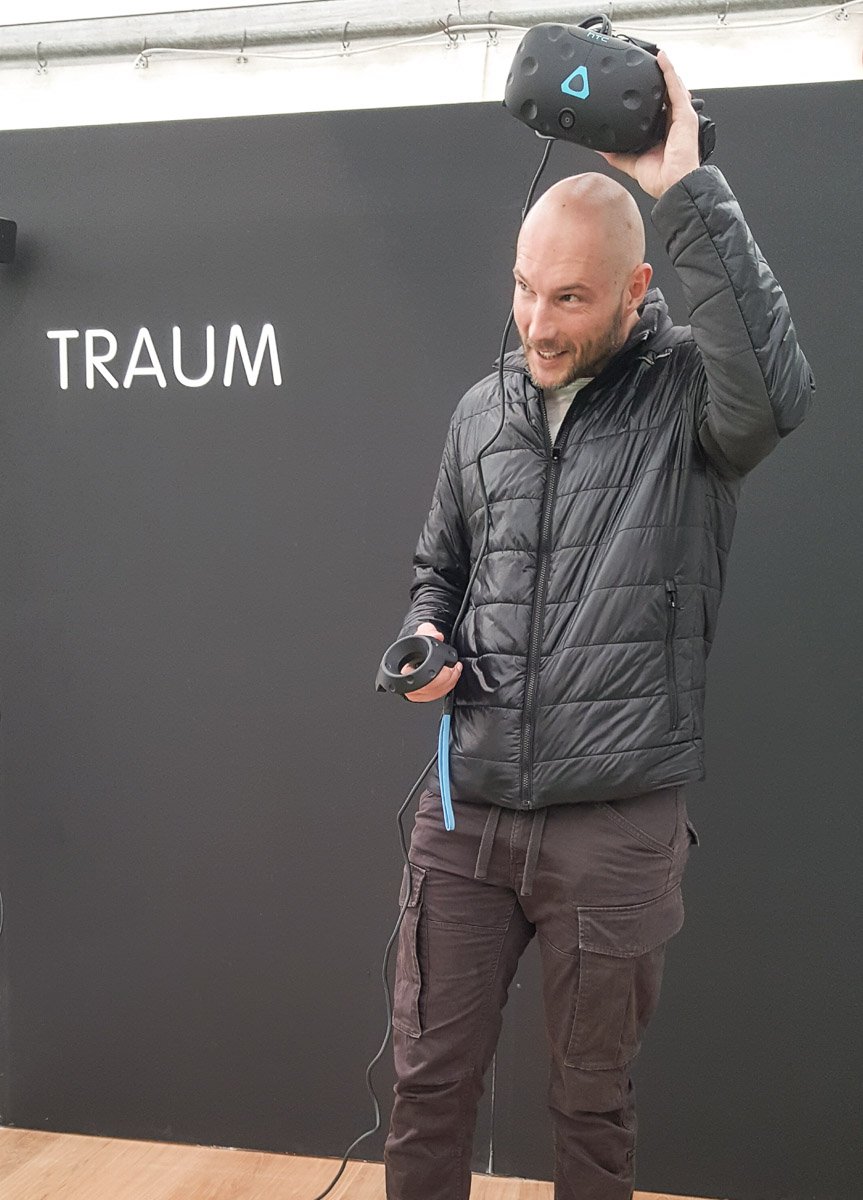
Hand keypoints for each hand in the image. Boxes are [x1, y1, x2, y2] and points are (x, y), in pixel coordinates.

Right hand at [402, 622, 462, 701]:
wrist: (410, 650)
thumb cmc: (415, 644)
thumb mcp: (422, 633)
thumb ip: (429, 631)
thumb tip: (437, 636)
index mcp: (404, 671)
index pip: (424, 681)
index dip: (441, 676)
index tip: (450, 668)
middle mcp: (407, 684)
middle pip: (432, 689)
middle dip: (448, 679)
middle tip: (456, 669)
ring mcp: (413, 692)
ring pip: (435, 694)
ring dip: (449, 684)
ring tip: (455, 672)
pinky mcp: (420, 696)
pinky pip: (435, 696)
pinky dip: (445, 689)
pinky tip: (450, 680)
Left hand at [597, 50, 700, 198]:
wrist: (672, 184)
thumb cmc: (661, 178)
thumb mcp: (631, 162)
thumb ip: (617, 153)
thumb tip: (600, 147)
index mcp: (663, 131)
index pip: (656, 107)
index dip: (648, 94)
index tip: (635, 84)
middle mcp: (673, 121)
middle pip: (665, 93)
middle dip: (657, 77)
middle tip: (644, 63)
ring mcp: (680, 116)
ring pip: (672, 86)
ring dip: (664, 69)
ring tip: (653, 55)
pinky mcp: (684, 114)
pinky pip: (676, 87)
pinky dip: (669, 71)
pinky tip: (662, 59)